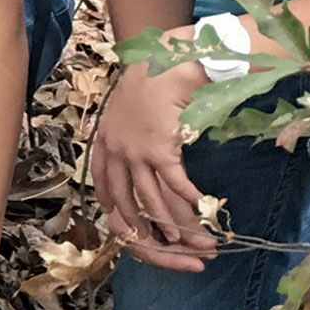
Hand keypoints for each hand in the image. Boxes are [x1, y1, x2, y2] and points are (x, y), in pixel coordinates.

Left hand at [91, 55, 215, 270]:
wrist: (165, 62)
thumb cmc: (150, 82)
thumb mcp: (126, 112)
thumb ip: (127, 137)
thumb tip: (140, 159)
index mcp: (104, 143)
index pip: (104, 188)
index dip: (116, 212)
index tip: (128, 227)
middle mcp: (115, 152)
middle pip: (127, 204)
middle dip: (147, 231)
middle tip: (166, 248)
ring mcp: (136, 153)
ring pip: (153, 201)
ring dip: (174, 225)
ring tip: (193, 241)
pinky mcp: (160, 150)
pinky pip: (176, 186)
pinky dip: (191, 201)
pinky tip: (205, 210)